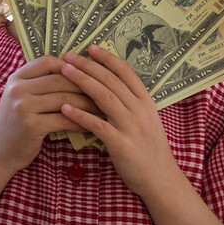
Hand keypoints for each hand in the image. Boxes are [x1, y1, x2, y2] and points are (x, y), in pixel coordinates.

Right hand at [0, 56, 98, 174]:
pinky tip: (91, 125)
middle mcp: (17, 89)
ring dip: (88, 105)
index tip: (87, 75)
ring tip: (103, 109)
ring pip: (65, 99)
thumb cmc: (15, 124)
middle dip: (86, 86)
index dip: (70, 66)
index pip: (47, 62)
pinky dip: (81, 122)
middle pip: (60, 79)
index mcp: (16, 78)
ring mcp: (22, 106)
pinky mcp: (31, 125)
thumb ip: (39, 85)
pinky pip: (64, 120)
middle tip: (106, 92)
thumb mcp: (20, 98)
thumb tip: (77, 73)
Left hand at [60, 45, 177, 197]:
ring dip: (82, 82)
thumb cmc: (147, 148)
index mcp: (146, 101)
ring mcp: (132, 126)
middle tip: (68, 55)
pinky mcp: (122, 144)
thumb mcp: (144, 119)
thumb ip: (129, 102)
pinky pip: (98, 125)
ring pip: (104, 97)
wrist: (160, 178)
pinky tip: (64, 107)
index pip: (126, 73)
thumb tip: (107, 83)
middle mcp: (140, 110)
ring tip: (63, 71)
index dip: (108, 58)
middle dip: (88, 65)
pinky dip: (80, 115)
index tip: (90, 47)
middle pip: (111, 81)